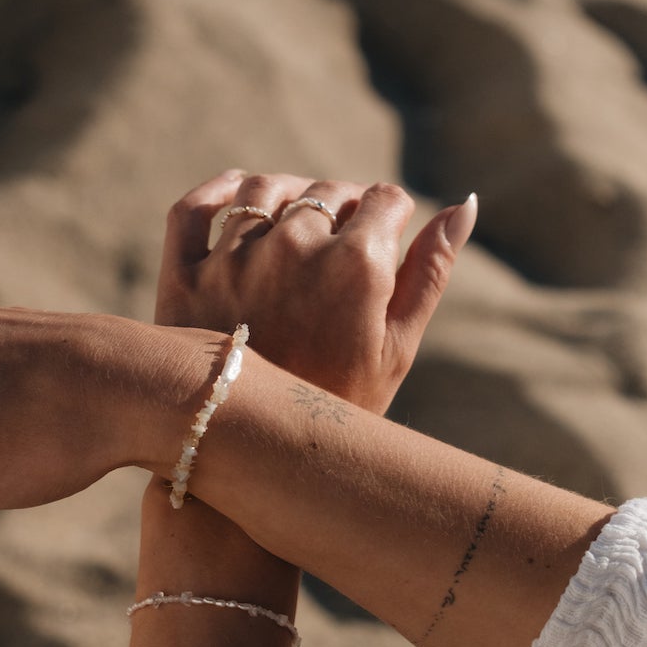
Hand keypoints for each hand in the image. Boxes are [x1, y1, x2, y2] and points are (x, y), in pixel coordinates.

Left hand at [156, 171, 475, 413]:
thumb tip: (465, 204)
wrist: (249, 458)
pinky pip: (195, 208)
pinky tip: (239, 195)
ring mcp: (231, 259)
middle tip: (342, 247)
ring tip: (297, 225)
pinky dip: (219, 191)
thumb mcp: (397, 348)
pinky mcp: (182, 275)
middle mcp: (293, 248)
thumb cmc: (337, 409)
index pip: (385, 199)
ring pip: (265, 189)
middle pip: (328, 192)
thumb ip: (431, 270)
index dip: (391, 216)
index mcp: (357, 264)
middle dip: (344, 210)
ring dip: (287, 195)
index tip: (386, 236)